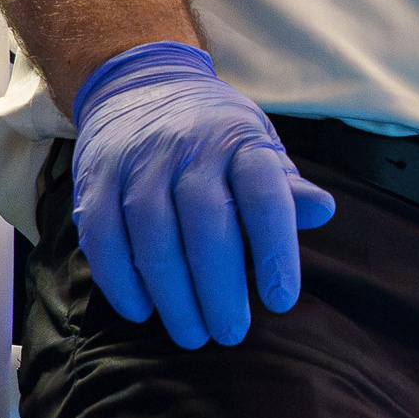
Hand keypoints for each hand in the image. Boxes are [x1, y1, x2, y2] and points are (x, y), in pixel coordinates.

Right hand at [70, 41, 334, 347]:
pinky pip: (103, 235)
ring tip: (192, 334)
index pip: (264, 195)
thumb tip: (322, 211)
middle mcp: (189, 146)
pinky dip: (120, 279)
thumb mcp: (260, 145)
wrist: (141, 84)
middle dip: (219, 286)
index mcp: (240, 140)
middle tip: (231, 332)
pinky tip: (141, 310)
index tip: (281, 299)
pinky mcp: (96, 179)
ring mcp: (138, 161)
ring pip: (152, 232)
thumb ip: (286, 186)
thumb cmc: (214, 134)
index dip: (275, 250)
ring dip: (172, 292)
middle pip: (205, 221)